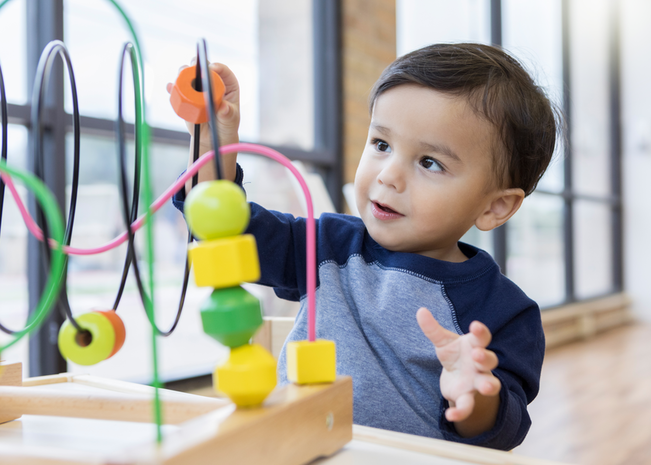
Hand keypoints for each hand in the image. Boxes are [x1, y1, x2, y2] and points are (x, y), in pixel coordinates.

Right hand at [166, 60, 240, 147]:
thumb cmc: (225, 125)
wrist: (212, 136)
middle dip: (197, 65)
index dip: (218, 67)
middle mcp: (212, 83)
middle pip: (203, 68)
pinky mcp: (187, 96)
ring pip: (189, 75)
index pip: (223, 71)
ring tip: (180, 78)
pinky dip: (173, 88)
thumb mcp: (230, 120)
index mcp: (227, 84)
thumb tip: (224, 107)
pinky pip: (178, 89)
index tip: (212, 69)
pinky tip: (170, 88)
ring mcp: (198, 88)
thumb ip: (228, 113)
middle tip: (193, 68)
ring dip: (183, 73)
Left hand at [416, 307, 500, 424]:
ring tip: (485, 386)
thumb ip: (432, 329)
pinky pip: (468, 406)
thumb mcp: (443, 342)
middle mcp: (481, 365)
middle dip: (485, 357)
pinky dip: (460, 412)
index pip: (482, 337)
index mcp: (475, 346)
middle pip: (490, 360)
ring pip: (489, 384)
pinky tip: (450, 416)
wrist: (457, 378)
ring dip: (489, 385)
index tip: (475, 325)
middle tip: (478, 355)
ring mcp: (477, 382)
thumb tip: (420, 311)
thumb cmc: (455, 355)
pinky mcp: (468, 398)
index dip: (481, 331)